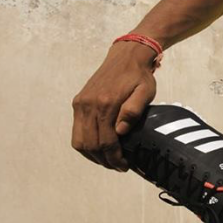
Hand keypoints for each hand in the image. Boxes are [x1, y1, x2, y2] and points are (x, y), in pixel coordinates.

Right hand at [71, 41, 157, 170]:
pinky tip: (99, 149)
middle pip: (90, 145)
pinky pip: (76, 131)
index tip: (124, 165)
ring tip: (109, 160)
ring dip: (93, 156)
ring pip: (79, 141)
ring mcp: (80, 104)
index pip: (105, 141)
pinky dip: (85, 145)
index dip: (114, 158)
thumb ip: (133, 111)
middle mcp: (88, 105)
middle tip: (118, 166)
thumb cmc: (139, 76)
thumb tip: (121, 131)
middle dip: (104, 160)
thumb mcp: (145, 92)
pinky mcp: (78, 102)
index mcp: (106, 103)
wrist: (126, 56)